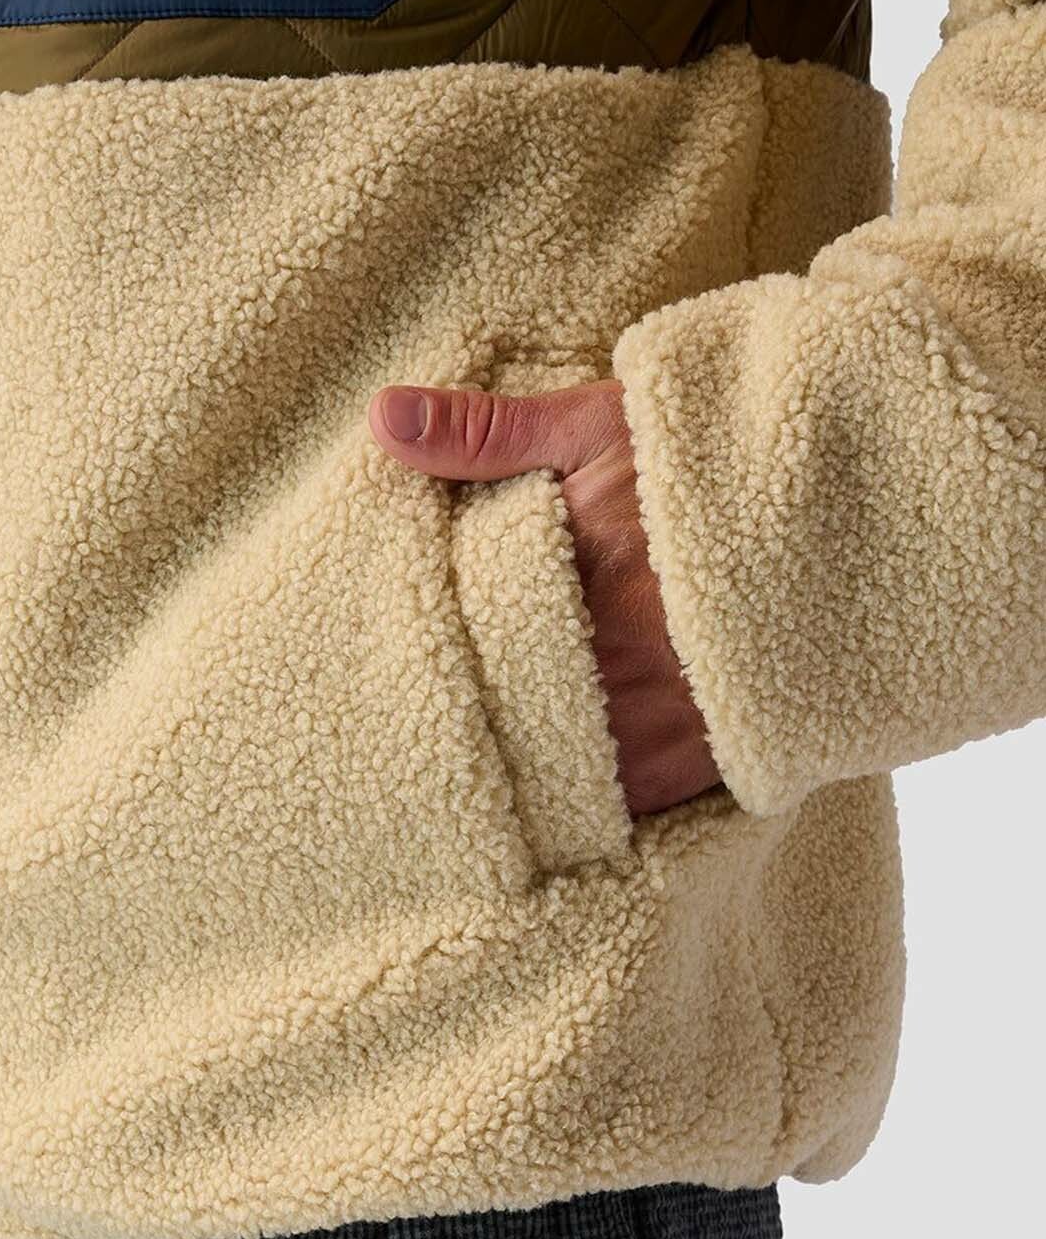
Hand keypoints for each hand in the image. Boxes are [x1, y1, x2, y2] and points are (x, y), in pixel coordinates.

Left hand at [368, 379, 719, 817]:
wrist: (856, 492)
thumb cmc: (716, 451)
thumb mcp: (600, 422)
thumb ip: (487, 431)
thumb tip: (382, 420)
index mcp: (568, 584)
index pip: (466, 654)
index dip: (423, 680)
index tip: (386, 693)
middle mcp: (613, 664)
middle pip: (506, 729)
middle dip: (464, 742)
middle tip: (408, 768)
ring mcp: (666, 719)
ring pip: (561, 781)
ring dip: (521, 784)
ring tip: (469, 799)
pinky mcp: (715, 757)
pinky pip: (630, 810)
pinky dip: (589, 814)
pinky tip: (552, 818)